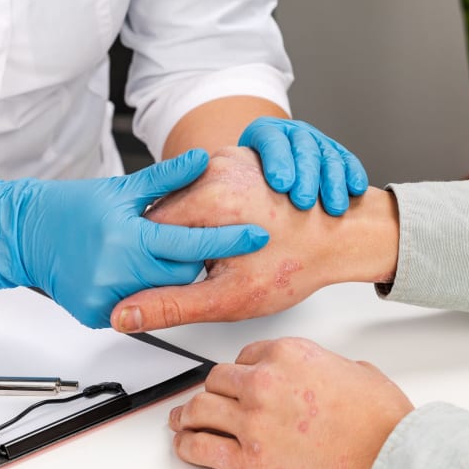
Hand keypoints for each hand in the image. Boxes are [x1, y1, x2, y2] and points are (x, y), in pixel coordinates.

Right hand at [0, 149, 269, 327]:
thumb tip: (202, 160)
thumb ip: (166, 180)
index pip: (192, 244)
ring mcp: (105, 297)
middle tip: (194, 244)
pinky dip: (142, 291)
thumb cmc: (71, 208)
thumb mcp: (122, 189)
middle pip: (182, 275)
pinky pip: (136, 307)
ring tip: (158, 257)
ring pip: (161, 292)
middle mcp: (117, 272)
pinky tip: (134, 273)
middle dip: (193, 261)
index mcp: (127, 238)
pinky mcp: (96, 314)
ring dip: (168, 277)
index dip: (228, 239)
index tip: (257, 235)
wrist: (26, 234)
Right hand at [111, 147, 397, 331]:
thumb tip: (125, 314)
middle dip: (175, 241)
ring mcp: (231, 156)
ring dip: (193, 223)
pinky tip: (233, 229)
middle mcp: (218, 167)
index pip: (148, 230)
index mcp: (209, 199)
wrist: (342, 236)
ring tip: (223, 249)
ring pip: (185, 195)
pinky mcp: (240, 155)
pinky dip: (211, 206)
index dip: (152, 259)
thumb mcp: (228, 297)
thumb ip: (170, 304)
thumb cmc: (298, 264)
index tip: (167, 276)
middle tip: (204, 268)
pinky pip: (207, 183)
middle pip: (166, 210)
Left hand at [169, 338, 413, 468]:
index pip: (244, 356)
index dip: (239, 371)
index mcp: (288, 354)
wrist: (391, 461)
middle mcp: (263, 382)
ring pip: (199, 410)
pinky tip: (185, 446)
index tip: (236, 382)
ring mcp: (251, 422)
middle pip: (216, 380)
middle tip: (207, 401)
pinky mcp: (248, 462)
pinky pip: (201, 449)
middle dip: (213, 392)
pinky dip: (187, 447)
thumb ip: (328, 366)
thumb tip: (325, 374)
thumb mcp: (357, 371)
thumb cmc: (382, 422)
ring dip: (187, 415)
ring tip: (182, 420)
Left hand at [239, 117, 367, 213]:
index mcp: (263, 134)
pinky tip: (356, 190)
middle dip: (306, 175)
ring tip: (333, 208)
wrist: (270, 177)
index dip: (277, 160)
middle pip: (302, 148)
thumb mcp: (233, 179)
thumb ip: (227, 186)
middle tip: (303, 202)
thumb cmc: (247, 185)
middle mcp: (292, 134)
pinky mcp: (337, 153)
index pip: (271, 141)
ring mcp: (316, 142)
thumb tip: (213, 215)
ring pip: (328, 156)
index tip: (280, 184)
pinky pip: (348, 160)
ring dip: (332, 182)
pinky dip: (353, 174)